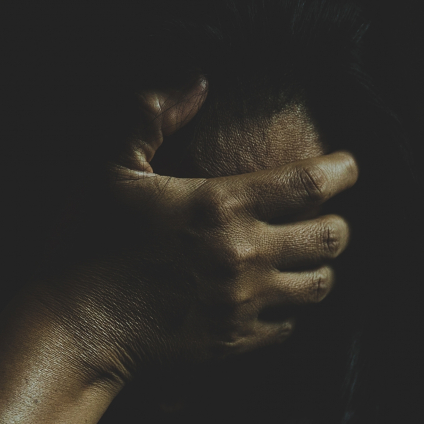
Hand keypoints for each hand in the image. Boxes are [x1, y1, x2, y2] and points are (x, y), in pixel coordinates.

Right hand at [25, 80, 357, 385]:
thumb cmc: (88, 238)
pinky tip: (272, 299)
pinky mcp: (235, 341)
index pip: (310, 184)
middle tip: (327, 217)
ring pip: (320, 286)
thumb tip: (198, 82)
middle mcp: (244, 255)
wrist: (76, 324)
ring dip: (320, 269)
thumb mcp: (111, 163)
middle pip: (332, 238)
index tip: (348, 167)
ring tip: (305, 259)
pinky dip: (288, 311)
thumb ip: (152, 113)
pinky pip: (289, 326)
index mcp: (221, 205)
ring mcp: (243, 303)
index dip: (342, 172)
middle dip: (338, 223)